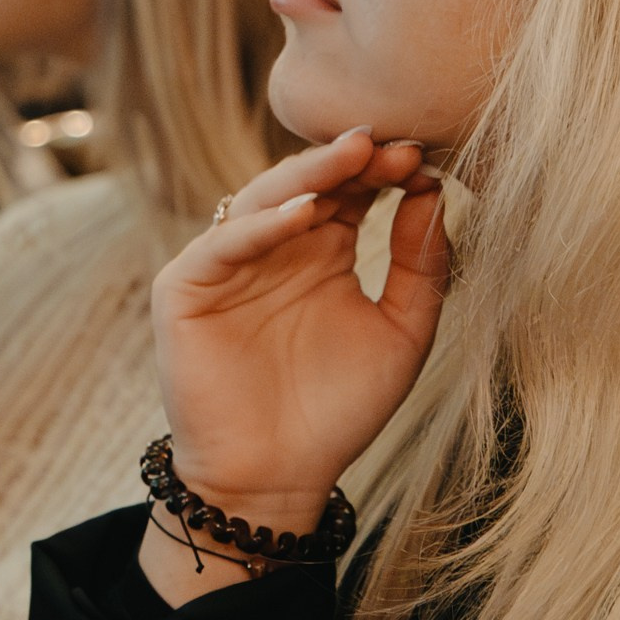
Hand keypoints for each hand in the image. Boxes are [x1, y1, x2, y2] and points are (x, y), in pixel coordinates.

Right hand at [151, 130, 449, 535]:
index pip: (349, 191)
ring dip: (309, 175)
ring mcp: (226, 264)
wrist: (278, 477)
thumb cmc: (339, 410)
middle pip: (308, 183)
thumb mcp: (401, 333)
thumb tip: (433, 194)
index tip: (424, 157)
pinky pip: (224, 243)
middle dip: (350, 162)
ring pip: (263, 199)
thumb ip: (421, 267)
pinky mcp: (186, 288)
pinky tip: (306, 212)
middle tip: (390, 143)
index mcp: (321, 250)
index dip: (383, 171)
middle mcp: (273, 247)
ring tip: (353, 158)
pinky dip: (264, 224)